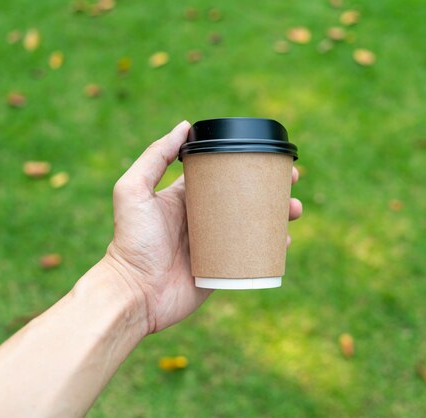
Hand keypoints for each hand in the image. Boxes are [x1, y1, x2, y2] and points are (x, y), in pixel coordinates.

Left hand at [104, 121, 301, 334]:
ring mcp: (215, 244)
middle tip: (291, 184)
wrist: (134, 292)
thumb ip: (154, 157)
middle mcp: (204, 218)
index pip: (222, 174)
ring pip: (255, 225)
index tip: (269, 158)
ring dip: (278, 216)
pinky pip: (253, 256)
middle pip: (245, 198)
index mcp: (186, 197)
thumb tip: (184, 126)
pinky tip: (285, 242)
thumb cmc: (131, 241)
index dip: (246, 164)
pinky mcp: (223, 268)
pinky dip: (272, 248)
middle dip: (271, 189)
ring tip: (294, 212)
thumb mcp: (133, 191)